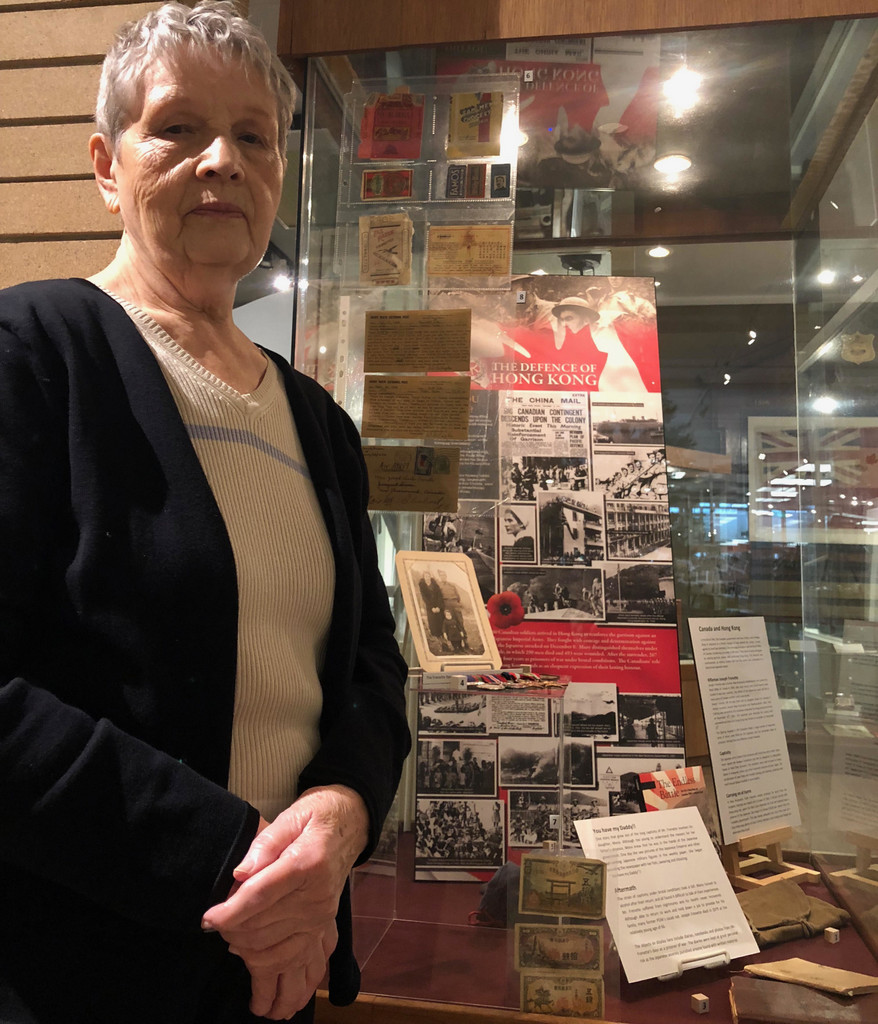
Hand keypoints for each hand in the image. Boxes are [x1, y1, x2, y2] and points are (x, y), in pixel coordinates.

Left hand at [202, 785, 368, 1019]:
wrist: (352, 822)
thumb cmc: (317, 815)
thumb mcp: (292, 816)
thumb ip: (265, 843)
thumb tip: (240, 873)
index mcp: (307, 864)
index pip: (260, 895)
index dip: (230, 911)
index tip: (207, 919)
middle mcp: (317, 896)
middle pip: (263, 926)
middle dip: (232, 929)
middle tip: (215, 922)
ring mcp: (321, 915)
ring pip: (274, 948)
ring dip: (246, 949)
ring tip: (228, 936)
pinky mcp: (322, 926)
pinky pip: (292, 957)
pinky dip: (267, 964)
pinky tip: (250, 956)